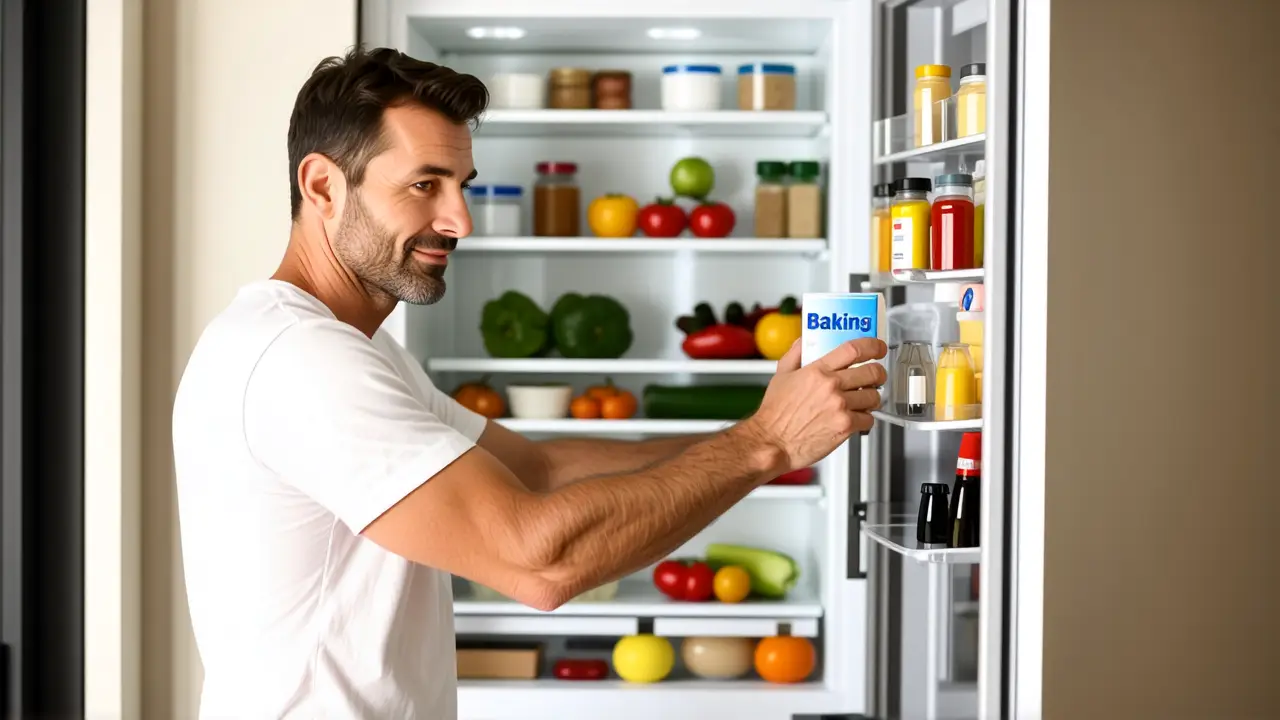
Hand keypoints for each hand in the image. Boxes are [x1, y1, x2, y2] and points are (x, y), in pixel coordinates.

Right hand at [743, 337, 887, 471]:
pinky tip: (855, 419)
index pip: (854, 349)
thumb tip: (804, 341)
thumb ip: (795, 354)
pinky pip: (869, 419)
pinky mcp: (845, 427)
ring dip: (872, 399)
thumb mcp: (781, 375)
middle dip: (878, 374)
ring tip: (863, 401)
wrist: (772, 442)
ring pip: (874, 397)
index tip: (877, 348)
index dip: (873, 346)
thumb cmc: (775, 414)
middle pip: (872, 372)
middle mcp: (831, 387)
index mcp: (817, 371)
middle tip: (876, 378)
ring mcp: (840, 407)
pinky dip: (865, 420)